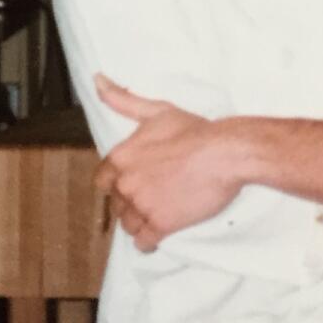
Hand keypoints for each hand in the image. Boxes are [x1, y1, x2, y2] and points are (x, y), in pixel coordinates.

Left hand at [92, 73, 243, 251]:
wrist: (225, 153)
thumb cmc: (194, 130)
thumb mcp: (157, 111)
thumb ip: (123, 100)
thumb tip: (97, 81)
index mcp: (121, 157)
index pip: (102, 181)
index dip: (117, 182)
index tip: (134, 181)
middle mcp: (126, 183)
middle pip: (116, 204)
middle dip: (131, 201)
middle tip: (153, 195)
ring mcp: (142, 206)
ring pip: (128, 224)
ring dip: (140, 220)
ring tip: (160, 210)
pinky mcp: (160, 225)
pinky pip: (143, 241)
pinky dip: (149, 240)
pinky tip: (160, 232)